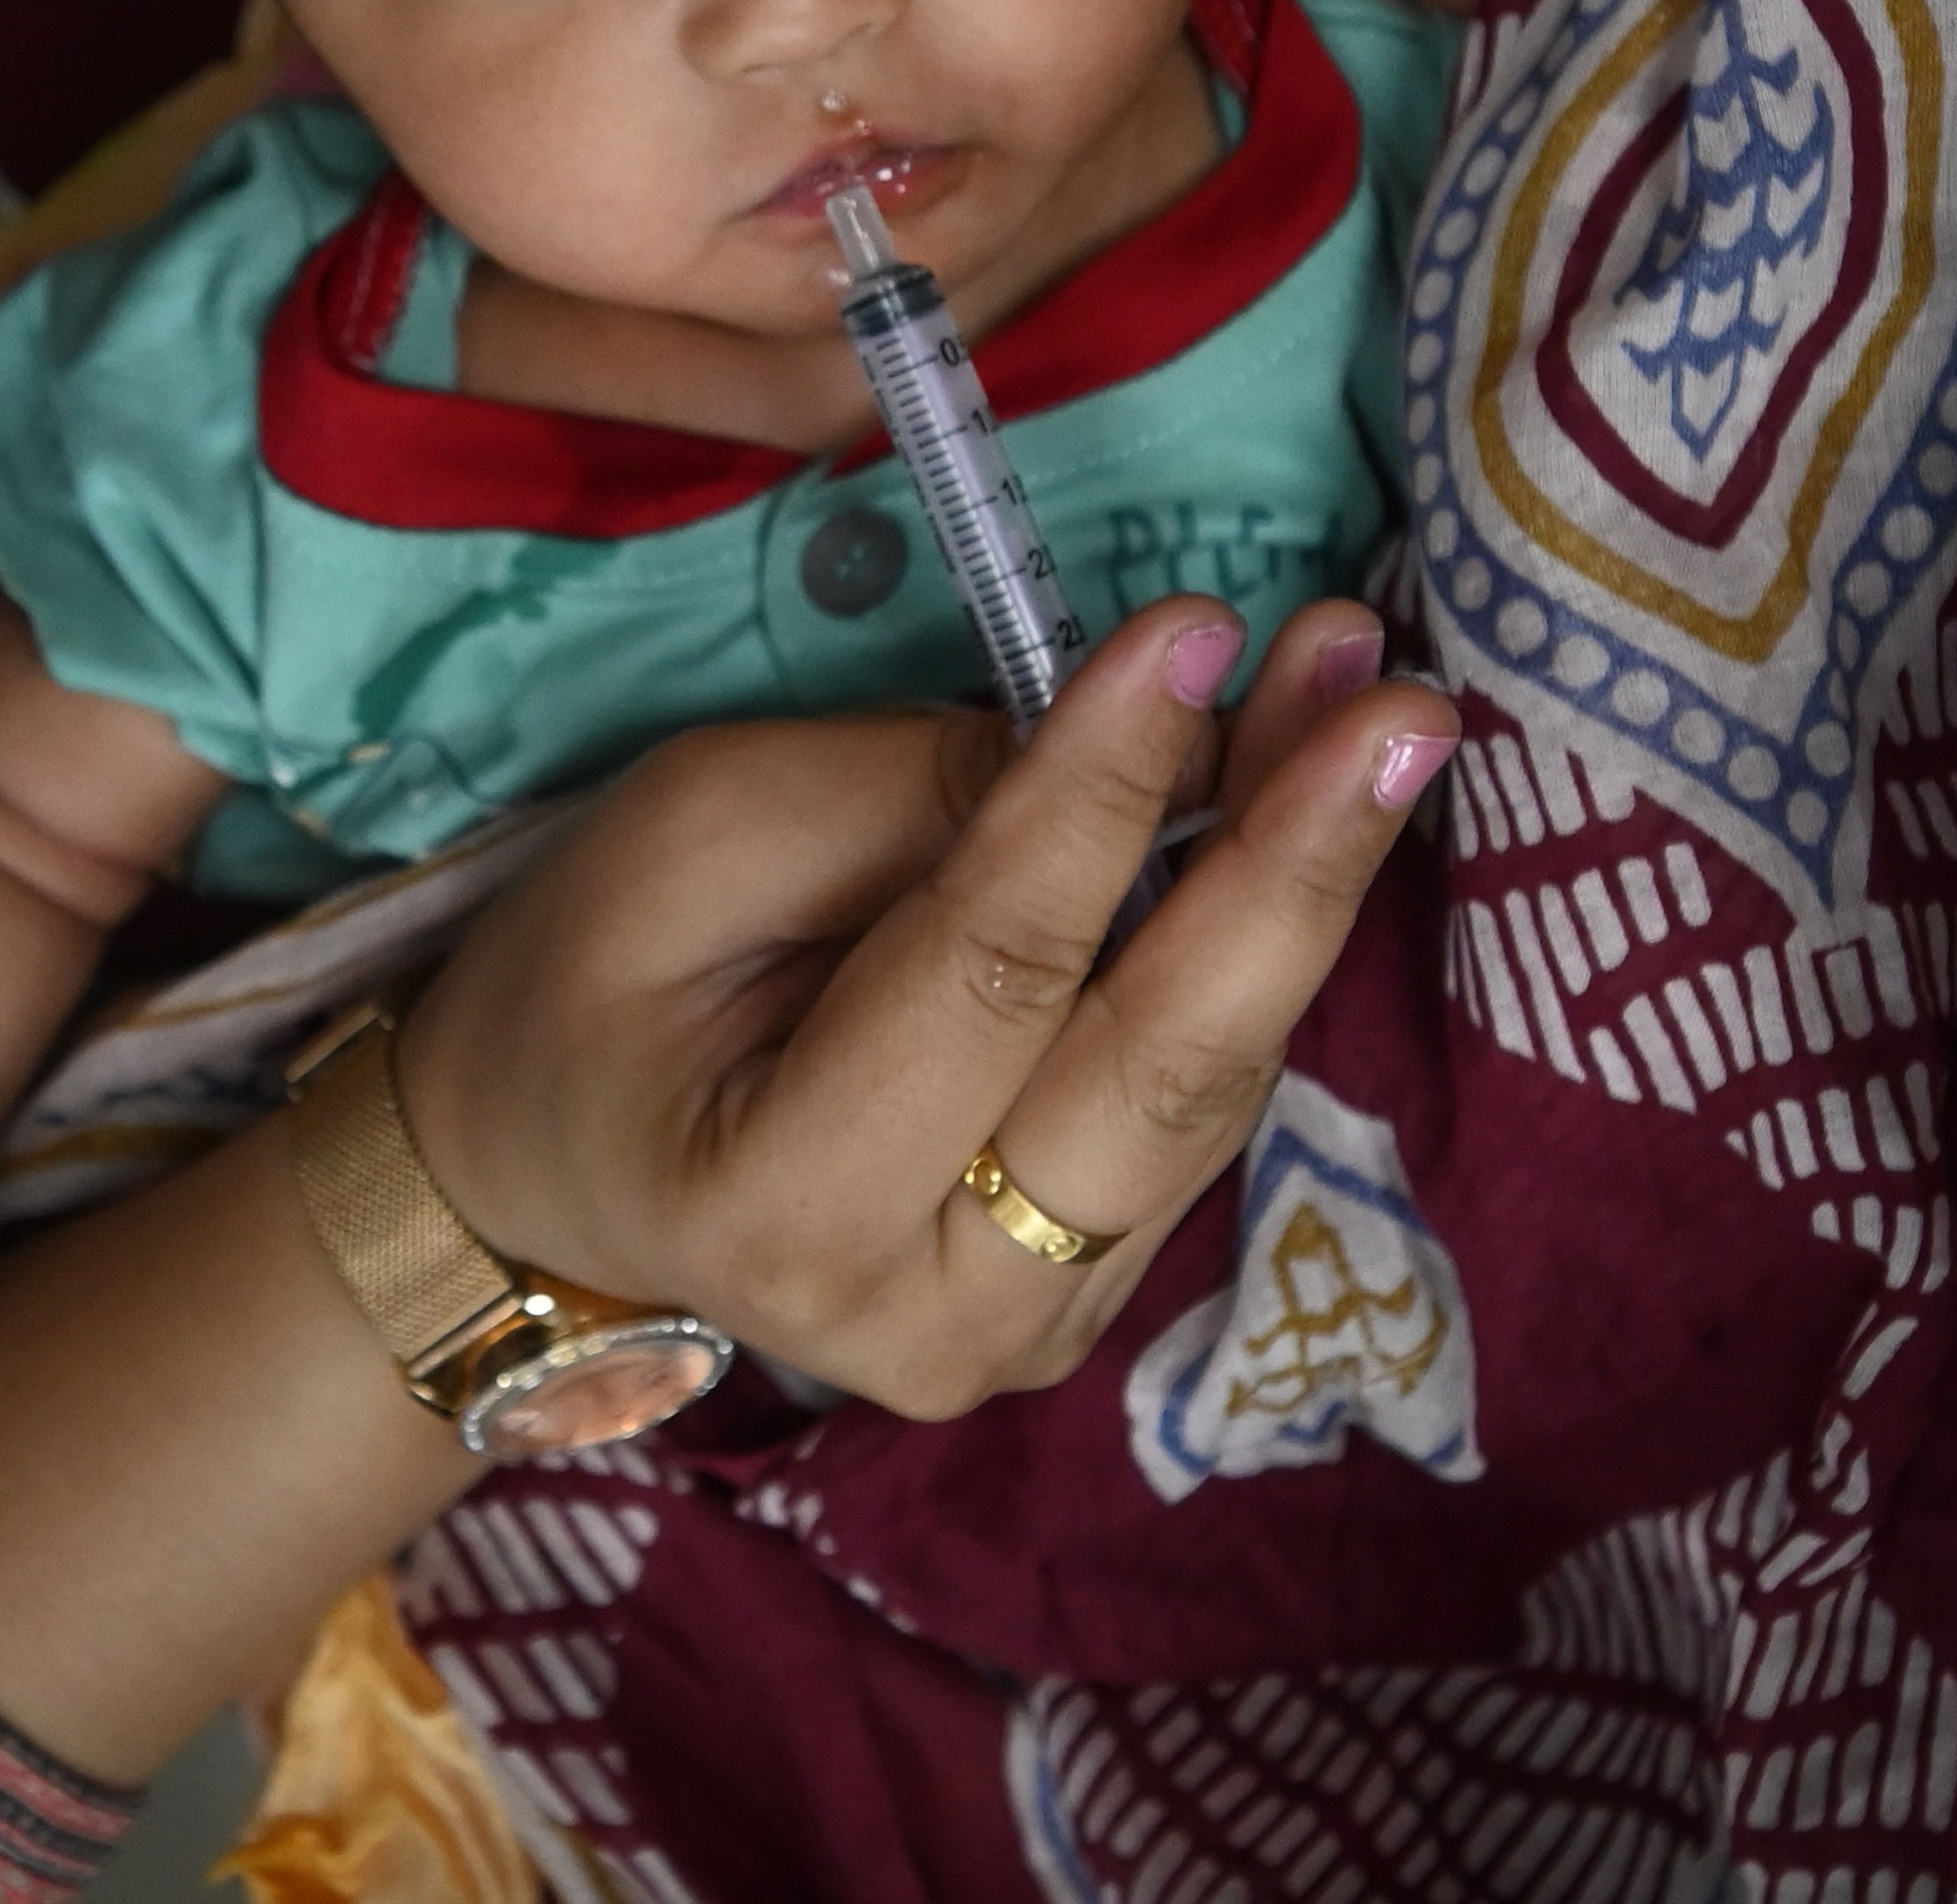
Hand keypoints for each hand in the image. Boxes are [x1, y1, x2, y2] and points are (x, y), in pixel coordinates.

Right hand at [393, 596, 1456, 1417]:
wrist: (554, 1172)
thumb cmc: (599, 981)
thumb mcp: (697, 835)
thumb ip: (911, 796)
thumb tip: (1144, 732)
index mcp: (786, 1206)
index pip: (992, 975)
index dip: (1104, 793)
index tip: (1198, 626)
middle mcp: (935, 1316)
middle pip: (1159, 1075)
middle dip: (1292, 869)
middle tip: (1402, 706)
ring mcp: (1031, 1331)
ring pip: (1210, 1089)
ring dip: (1303, 883)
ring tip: (1371, 705)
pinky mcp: (1094, 1294)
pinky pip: (1197, 1102)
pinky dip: (1255, 947)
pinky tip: (1306, 803)